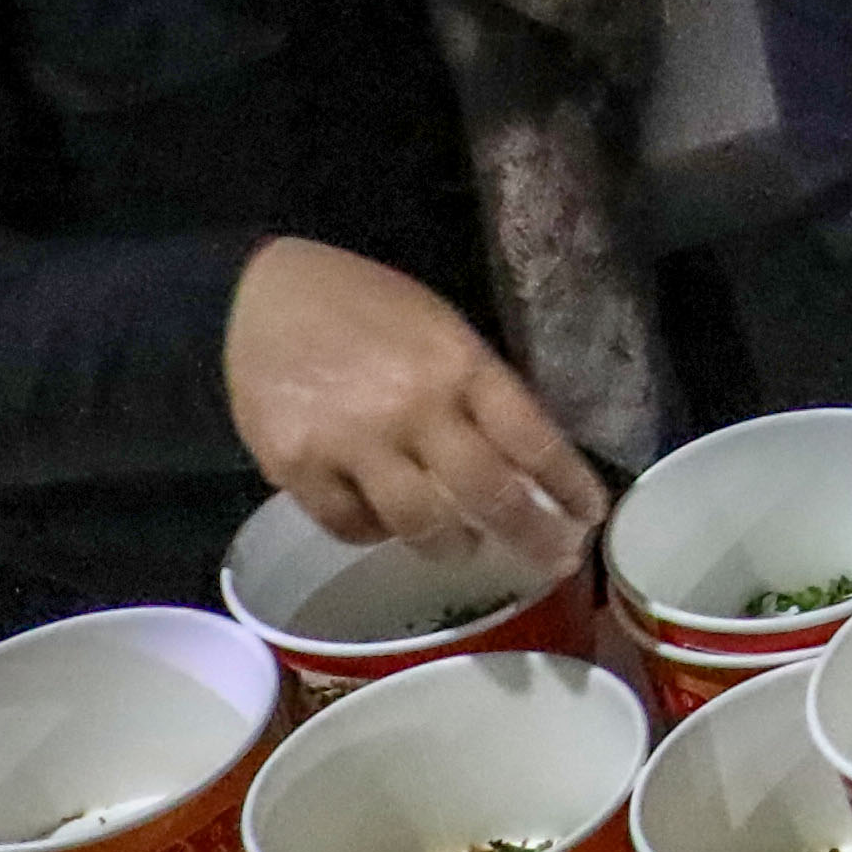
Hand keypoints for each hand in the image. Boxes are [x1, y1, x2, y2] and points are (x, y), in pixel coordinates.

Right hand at [224, 240, 606, 552]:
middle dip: (531, 538)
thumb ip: (479, 393)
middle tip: (554, 562)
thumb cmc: (367, 306)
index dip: (569, 486)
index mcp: (460, 365)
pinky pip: (349, 527)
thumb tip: (524, 465)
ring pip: (420, 525)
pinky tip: (384, 523)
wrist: (261, 289)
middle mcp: (414, 408)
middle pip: (488, 495)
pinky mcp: (295, 467)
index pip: (534, 440)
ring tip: (462, 546)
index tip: (590, 516)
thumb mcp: (443, 330)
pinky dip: (374, 534)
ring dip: (452, 545)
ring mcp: (352, 442)